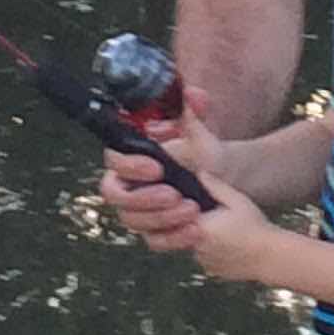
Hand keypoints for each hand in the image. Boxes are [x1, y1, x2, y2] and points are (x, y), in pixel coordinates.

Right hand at [100, 103, 227, 253]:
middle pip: (115, 197)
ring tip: (192, 210)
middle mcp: (128, 185)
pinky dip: (174, 237)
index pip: (113, 160)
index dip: (130, 165)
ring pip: (134, 221)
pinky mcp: (152, 232)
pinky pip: (153, 240)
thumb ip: (194, 112)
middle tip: (174, 194)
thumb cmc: (202, 155)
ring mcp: (137, 211)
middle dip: (143, 197)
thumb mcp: (200, 133)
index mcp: (131, 158)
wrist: (220, 183)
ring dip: (162, 218)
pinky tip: (194, 230)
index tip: (157, 167)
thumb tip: (192, 94)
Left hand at [182, 169, 283, 282]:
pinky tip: (228, 244)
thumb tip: (200, 173)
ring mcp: (203, 260)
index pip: (179, 214)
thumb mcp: (237, 201)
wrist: (270, 257)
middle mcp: (197, 246)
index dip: (187, 207)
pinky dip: (211, 250)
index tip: (201, 205)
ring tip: (225, 231)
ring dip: (202, 237)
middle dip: (196, 222)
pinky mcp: (211, 270)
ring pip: (194, 244)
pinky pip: (204, 256)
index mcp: (200, 226)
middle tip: (218, 218)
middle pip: (185, 229)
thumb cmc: (256, 227)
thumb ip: (216, 187)